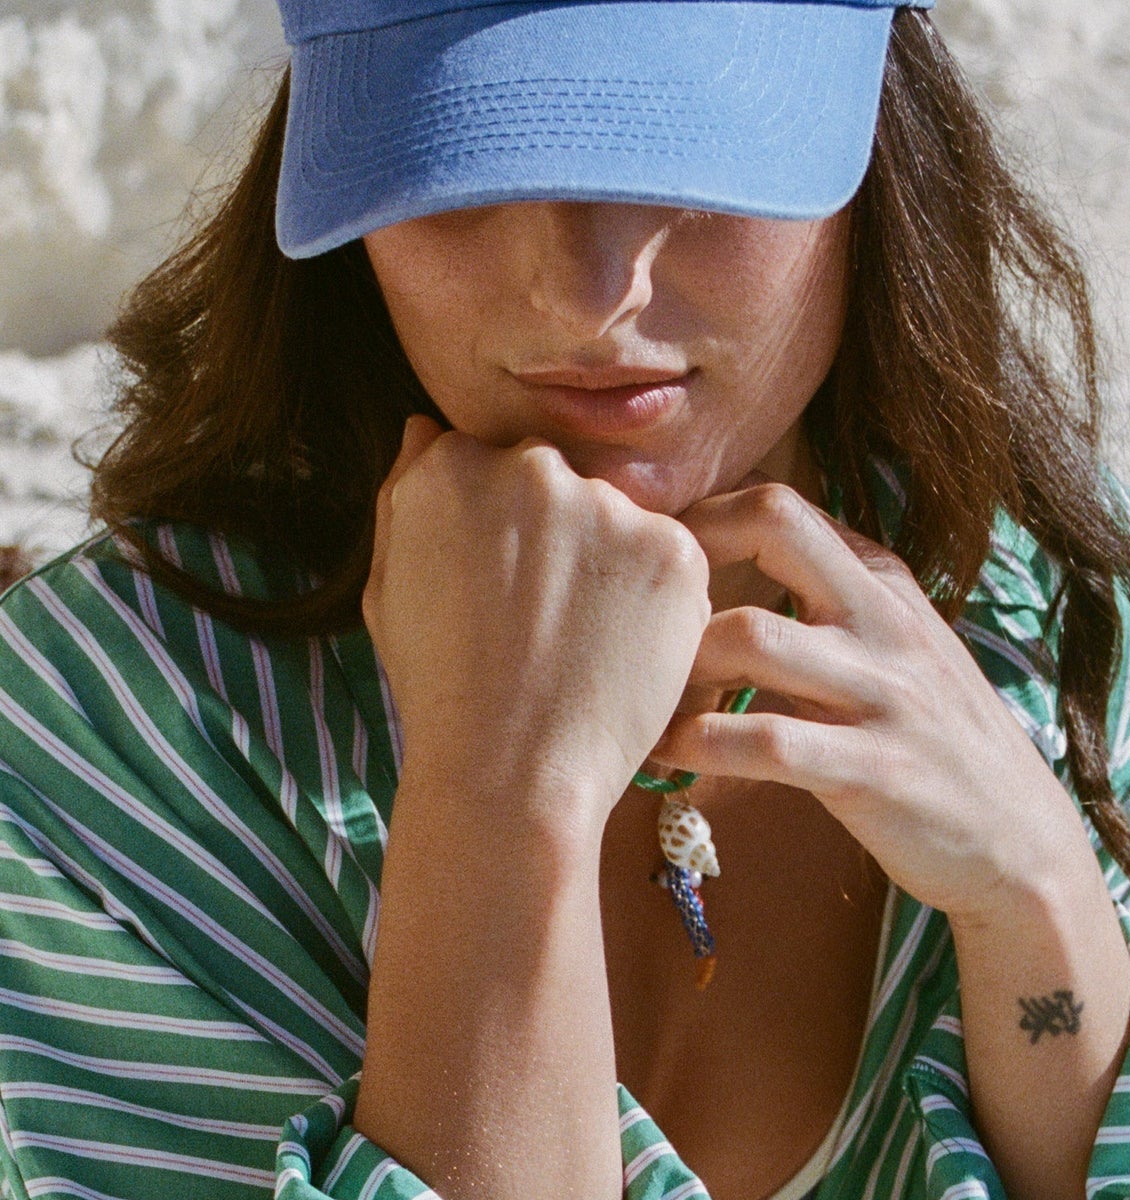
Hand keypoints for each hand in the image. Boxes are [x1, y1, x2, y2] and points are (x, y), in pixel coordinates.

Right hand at [363, 416, 711, 843]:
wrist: (511, 772)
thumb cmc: (438, 691)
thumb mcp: (386, 589)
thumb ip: (406, 492)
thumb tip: (425, 426)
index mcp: (450, 468)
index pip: (491, 462)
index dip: (499, 525)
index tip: (498, 580)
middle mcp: (530, 468)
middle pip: (558, 478)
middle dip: (556, 532)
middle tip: (542, 616)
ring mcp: (606, 505)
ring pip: (618, 517)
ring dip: (608, 562)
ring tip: (581, 641)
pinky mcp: (673, 547)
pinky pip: (669, 557)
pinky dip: (655, 599)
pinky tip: (620, 651)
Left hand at [649, 482, 1084, 922]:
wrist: (1021, 842)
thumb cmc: (937, 739)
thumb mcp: (901, 644)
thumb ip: (834, 595)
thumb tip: (737, 551)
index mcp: (884, 583)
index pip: (782, 504)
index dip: (703, 516)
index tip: (648, 558)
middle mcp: (885, 621)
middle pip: (775, 525)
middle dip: (691, 551)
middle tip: (631, 604)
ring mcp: (881, 694)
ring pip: (753, 635)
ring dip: (679, 662)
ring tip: (638, 692)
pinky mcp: (872, 771)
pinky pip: (765, 743)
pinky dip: (700, 744)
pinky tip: (664, 753)